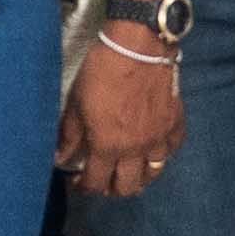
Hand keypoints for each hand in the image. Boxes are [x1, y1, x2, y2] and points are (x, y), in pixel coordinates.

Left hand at [60, 27, 185, 197]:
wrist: (138, 46)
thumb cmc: (101, 72)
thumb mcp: (76, 103)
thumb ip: (69, 135)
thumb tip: (59, 158)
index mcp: (107, 146)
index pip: (95, 182)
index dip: (83, 187)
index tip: (77, 180)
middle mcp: (135, 150)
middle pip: (127, 187)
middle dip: (111, 189)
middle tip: (103, 178)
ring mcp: (158, 138)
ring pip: (153, 173)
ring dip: (139, 177)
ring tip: (128, 170)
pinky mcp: (174, 123)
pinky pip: (172, 149)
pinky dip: (162, 154)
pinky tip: (153, 149)